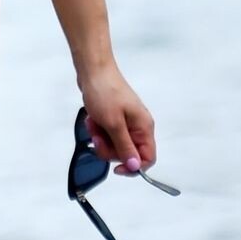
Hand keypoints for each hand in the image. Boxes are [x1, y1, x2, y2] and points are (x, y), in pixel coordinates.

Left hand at [76, 57, 156, 176]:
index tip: (116, 168)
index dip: (133, 167)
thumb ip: (125, 147)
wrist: (93, 71)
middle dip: (109, 149)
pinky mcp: (115, 120)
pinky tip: (93, 120)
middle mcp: (138, 127)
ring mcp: (126, 123)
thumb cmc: (105, 91)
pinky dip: (98, 130)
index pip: (147, 158)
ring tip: (94, 124)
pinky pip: (107, 135)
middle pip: (128, 154)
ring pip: (115, 146)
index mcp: (144, 128)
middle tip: (99, 137)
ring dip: (101, 139)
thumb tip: (136, 167)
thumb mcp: (114, 124)